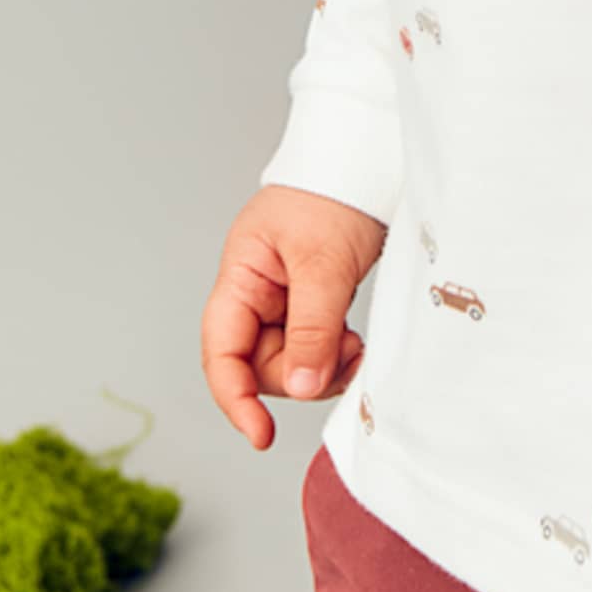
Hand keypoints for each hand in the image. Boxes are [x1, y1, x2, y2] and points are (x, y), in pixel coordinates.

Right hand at [202, 185, 388, 449]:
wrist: (369, 157)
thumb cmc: (335, 191)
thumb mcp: (323, 262)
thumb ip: (311, 327)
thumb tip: (300, 389)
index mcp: (240, 276)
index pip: (222, 351)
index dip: (235, 398)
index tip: (261, 433)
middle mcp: (255, 293)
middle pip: (259, 365)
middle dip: (298, 374)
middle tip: (344, 354)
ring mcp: (285, 300)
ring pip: (291, 362)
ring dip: (322, 367)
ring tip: (355, 345)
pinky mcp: (314, 302)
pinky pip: (314, 348)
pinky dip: (333, 356)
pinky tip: (355, 344)